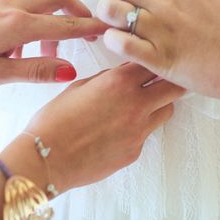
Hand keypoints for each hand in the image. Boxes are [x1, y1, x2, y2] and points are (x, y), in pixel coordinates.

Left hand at [0, 0, 107, 85]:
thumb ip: (36, 69)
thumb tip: (70, 69)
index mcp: (16, 24)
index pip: (66, 23)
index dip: (91, 26)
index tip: (109, 29)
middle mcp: (10, 3)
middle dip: (77, 10)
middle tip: (84, 31)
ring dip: (48, 19)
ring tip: (36, 51)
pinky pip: (17, 0)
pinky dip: (26, 17)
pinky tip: (10, 42)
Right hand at [2, 63, 184, 192]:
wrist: (46, 159)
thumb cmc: (54, 121)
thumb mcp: (79, 86)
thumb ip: (107, 78)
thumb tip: (121, 75)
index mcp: (119, 82)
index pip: (152, 63)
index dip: (153, 60)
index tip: (151, 61)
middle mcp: (136, 105)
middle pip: (174, 87)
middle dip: (170, 81)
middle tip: (162, 81)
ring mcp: (139, 131)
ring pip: (167, 111)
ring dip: (160, 104)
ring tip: (141, 106)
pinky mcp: (135, 151)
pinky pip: (147, 134)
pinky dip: (140, 129)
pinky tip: (119, 130)